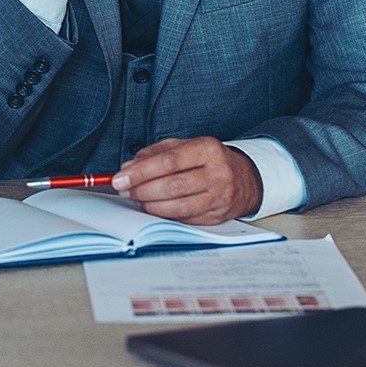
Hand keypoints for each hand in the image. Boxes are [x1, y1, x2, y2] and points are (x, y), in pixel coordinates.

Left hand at [113, 137, 262, 224]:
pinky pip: (185, 219)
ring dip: (151, 205)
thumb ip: (155, 153)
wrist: (244, 179)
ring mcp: (220, 197)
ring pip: (178, 207)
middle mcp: (217, 173)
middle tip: (125, 191)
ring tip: (137, 199)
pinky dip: (165, 215)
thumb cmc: (208, 161)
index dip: (141, 172)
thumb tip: (129, 167)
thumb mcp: (184, 146)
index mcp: (207, 149)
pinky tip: (154, 208)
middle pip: (173, 186)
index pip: (169, 161)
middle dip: (142, 190)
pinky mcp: (217, 216)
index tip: (120, 178)